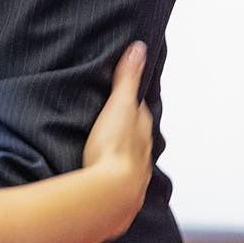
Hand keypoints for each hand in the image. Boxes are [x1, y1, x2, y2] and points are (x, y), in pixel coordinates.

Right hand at [82, 41, 152, 237]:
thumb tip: (139, 48)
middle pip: (136, 134)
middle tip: (112, 119)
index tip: (125, 93)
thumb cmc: (115, 148)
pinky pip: (117, 177)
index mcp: (142, 128)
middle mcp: (142, 150)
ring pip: (129, 157)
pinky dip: (111, 172)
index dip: (133, 100)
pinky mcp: (120, 191)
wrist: (112, 194)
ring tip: (105, 146)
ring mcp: (133, 172)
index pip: (140, 109)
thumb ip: (127, 79)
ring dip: (119, 151)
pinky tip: (101, 173)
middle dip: (126, 127)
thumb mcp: (119, 105)